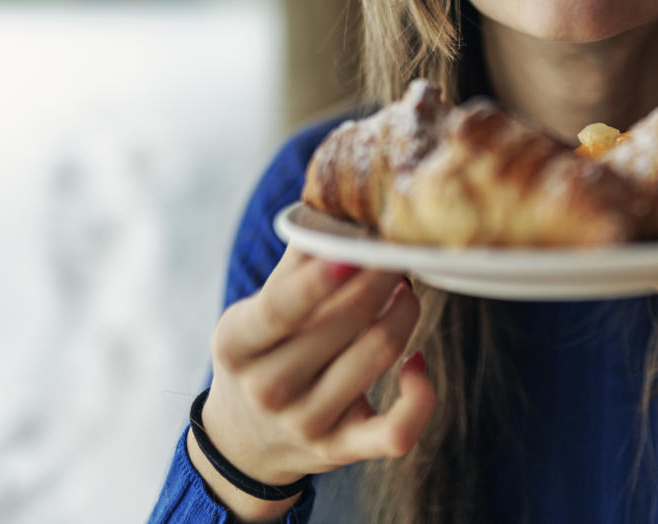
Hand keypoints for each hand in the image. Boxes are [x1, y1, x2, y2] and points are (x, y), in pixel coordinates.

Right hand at [190, 244, 434, 517]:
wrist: (245, 441)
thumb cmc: (260, 355)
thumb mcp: (254, 311)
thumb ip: (296, 263)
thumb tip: (337, 206)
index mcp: (237, 344)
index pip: (280, 308)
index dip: (320, 279)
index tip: (355, 251)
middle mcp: (268, 389)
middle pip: (345, 324)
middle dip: (382, 280)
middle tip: (397, 254)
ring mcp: (306, 423)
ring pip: (378, 357)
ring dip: (405, 312)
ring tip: (406, 290)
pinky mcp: (341, 451)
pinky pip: (397, 431)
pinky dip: (420, 395)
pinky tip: (418, 362)